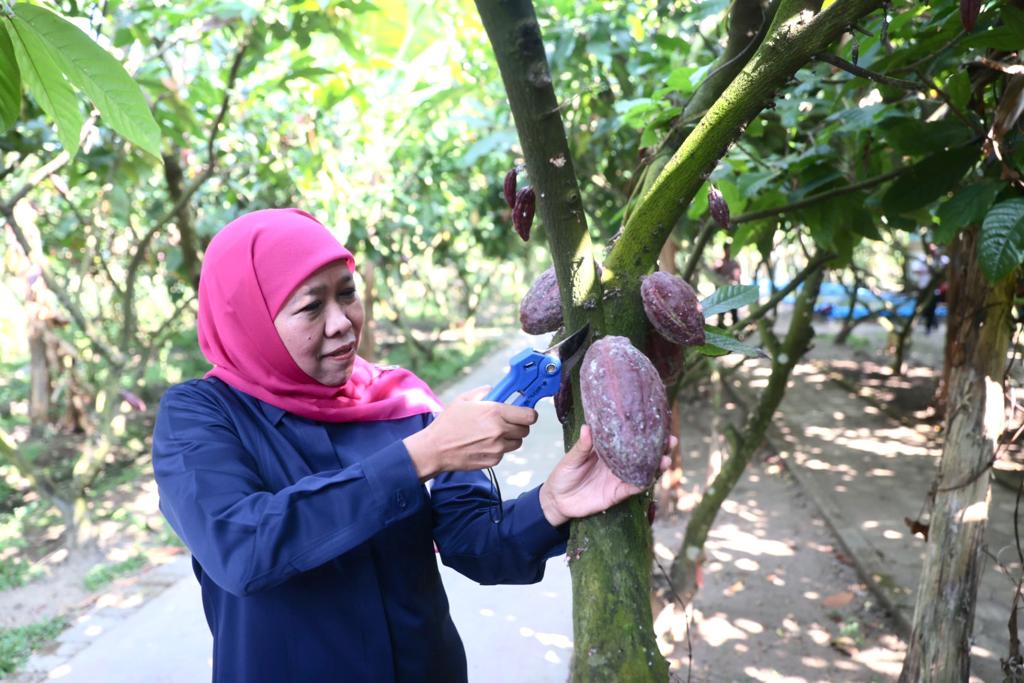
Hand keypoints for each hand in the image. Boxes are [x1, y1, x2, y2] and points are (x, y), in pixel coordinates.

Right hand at [403, 386, 536, 480]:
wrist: (435, 449)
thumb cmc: (447, 424)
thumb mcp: (463, 400)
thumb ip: (482, 392)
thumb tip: (494, 389)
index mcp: (495, 412)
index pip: (529, 415)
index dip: (529, 413)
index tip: (524, 412)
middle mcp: (499, 430)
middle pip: (525, 429)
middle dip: (519, 425)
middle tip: (508, 422)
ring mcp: (497, 447)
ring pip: (517, 442)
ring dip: (510, 438)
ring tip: (493, 433)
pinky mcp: (493, 460)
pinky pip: (504, 453)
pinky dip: (498, 449)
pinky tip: (483, 444)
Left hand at [538, 425, 675, 526]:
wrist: (557, 500)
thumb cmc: (563, 474)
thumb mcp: (571, 458)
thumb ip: (582, 446)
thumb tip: (587, 427)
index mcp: (608, 449)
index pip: (629, 438)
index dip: (644, 431)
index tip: (658, 422)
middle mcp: (618, 462)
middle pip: (643, 454)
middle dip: (659, 447)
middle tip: (671, 440)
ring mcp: (619, 477)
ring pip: (643, 470)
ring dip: (656, 466)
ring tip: (666, 459)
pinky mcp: (618, 493)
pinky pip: (634, 487)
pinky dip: (644, 483)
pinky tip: (652, 477)